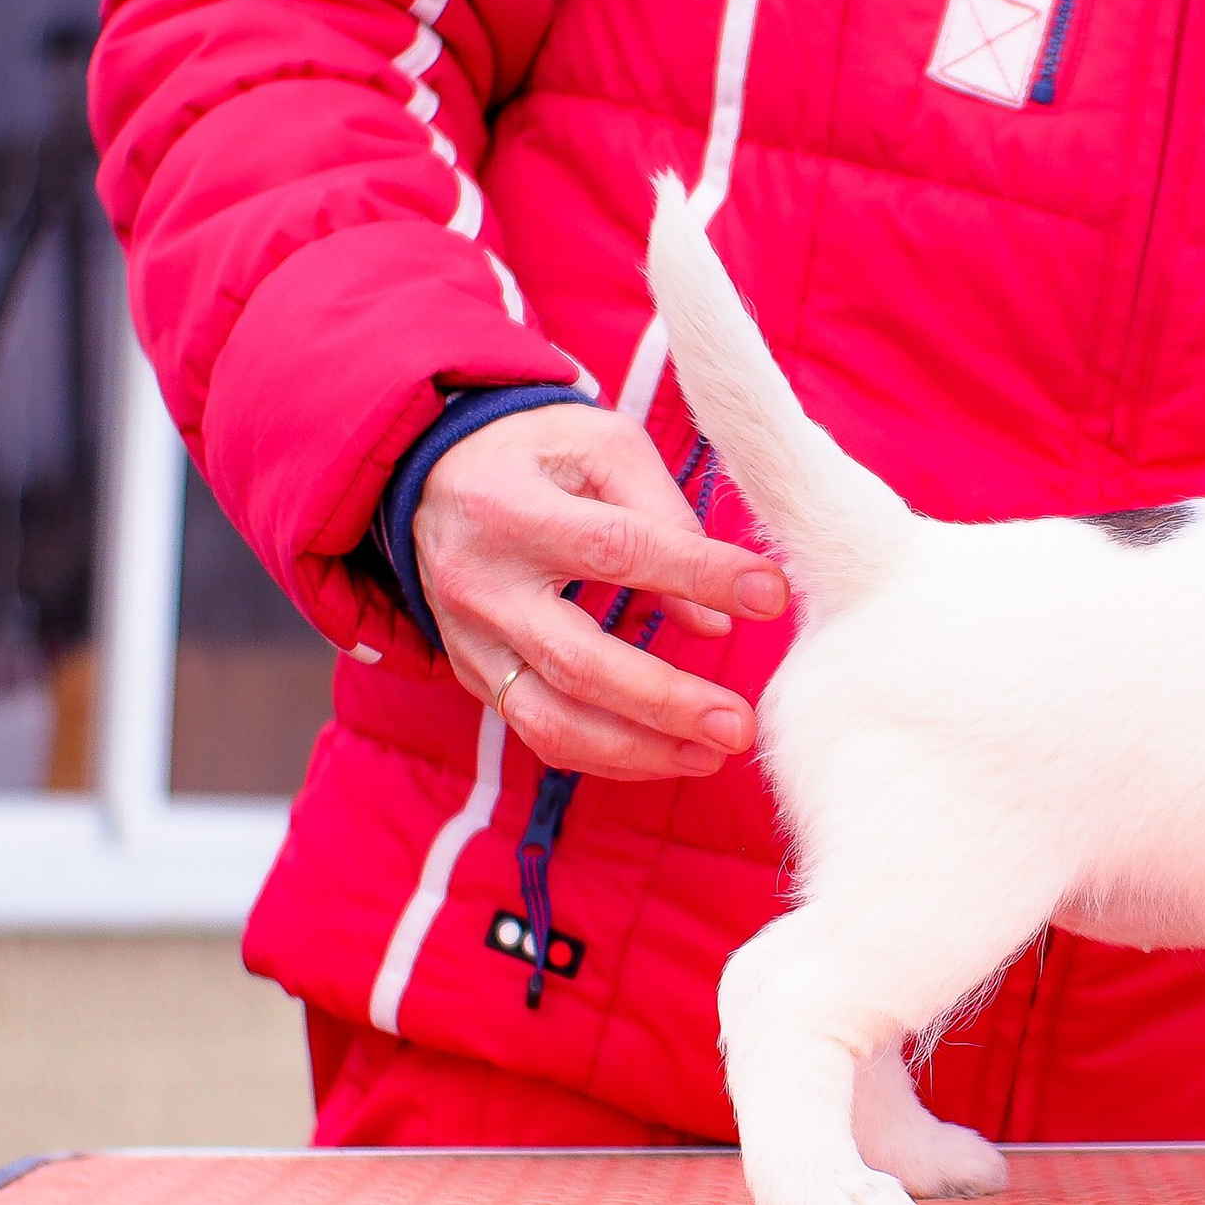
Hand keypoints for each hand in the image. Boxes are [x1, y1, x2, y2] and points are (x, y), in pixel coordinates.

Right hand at [413, 403, 788, 780]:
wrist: (433, 475)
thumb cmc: (540, 455)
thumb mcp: (603, 449)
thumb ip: (666, 519)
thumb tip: (714, 625)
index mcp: (512, 508)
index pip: (617, 550)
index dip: (700, 575)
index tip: (771, 596)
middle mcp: (479, 583)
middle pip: (578, 660)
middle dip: (666, 701)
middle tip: (740, 725)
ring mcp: (469, 639)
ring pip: (551, 719)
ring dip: (639, 749)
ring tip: (713, 753)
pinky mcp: (472, 674)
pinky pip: (538, 731)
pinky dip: (606, 755)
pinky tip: (666, 755)